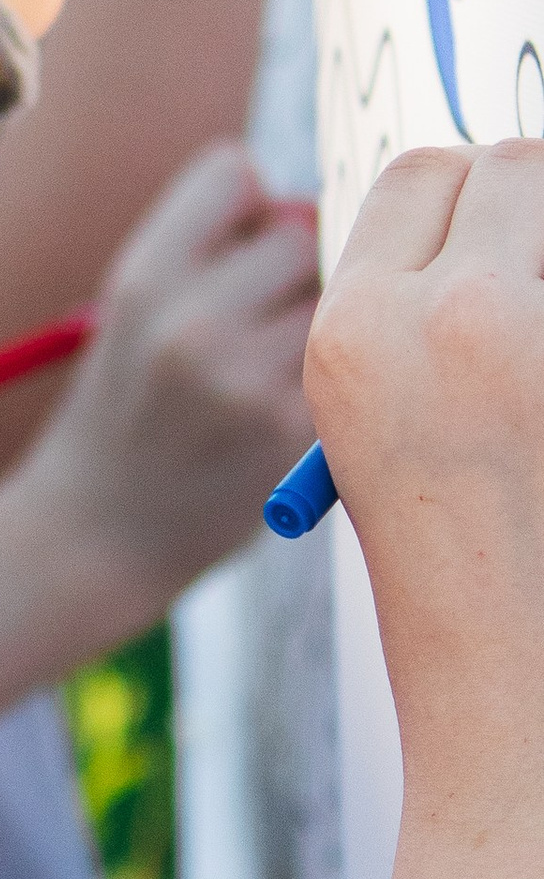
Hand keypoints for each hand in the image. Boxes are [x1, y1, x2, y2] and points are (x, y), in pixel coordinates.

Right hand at [16, 144, 316, 619]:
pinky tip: (284, 413)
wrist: (94, 534)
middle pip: (300, 230)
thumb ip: (206, 255)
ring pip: (335, 298)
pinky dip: (331, 379)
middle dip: (293, 267)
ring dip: (318, 325)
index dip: (251, 204)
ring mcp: (243, 378)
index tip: (242, 245)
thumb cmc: (123, 413)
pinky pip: (344, 364)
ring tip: (267, 373)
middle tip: (264, 317)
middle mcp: (188, 319)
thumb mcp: (129, 315)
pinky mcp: (290, 432)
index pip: (235, 172)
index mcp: (141, 277)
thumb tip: (313, 209)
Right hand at [306, 145, 543, 817]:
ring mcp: (540, 346)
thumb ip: (424, 322)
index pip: (425, 172)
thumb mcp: (388, 439)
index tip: (502, 250)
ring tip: (539, 381)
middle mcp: (448, 320)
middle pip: (520, 167)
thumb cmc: (464, 584)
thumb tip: (514, 204)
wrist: (524, 711)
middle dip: (542, 214)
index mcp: (354, 337)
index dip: (471, 205)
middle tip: (536, 305)